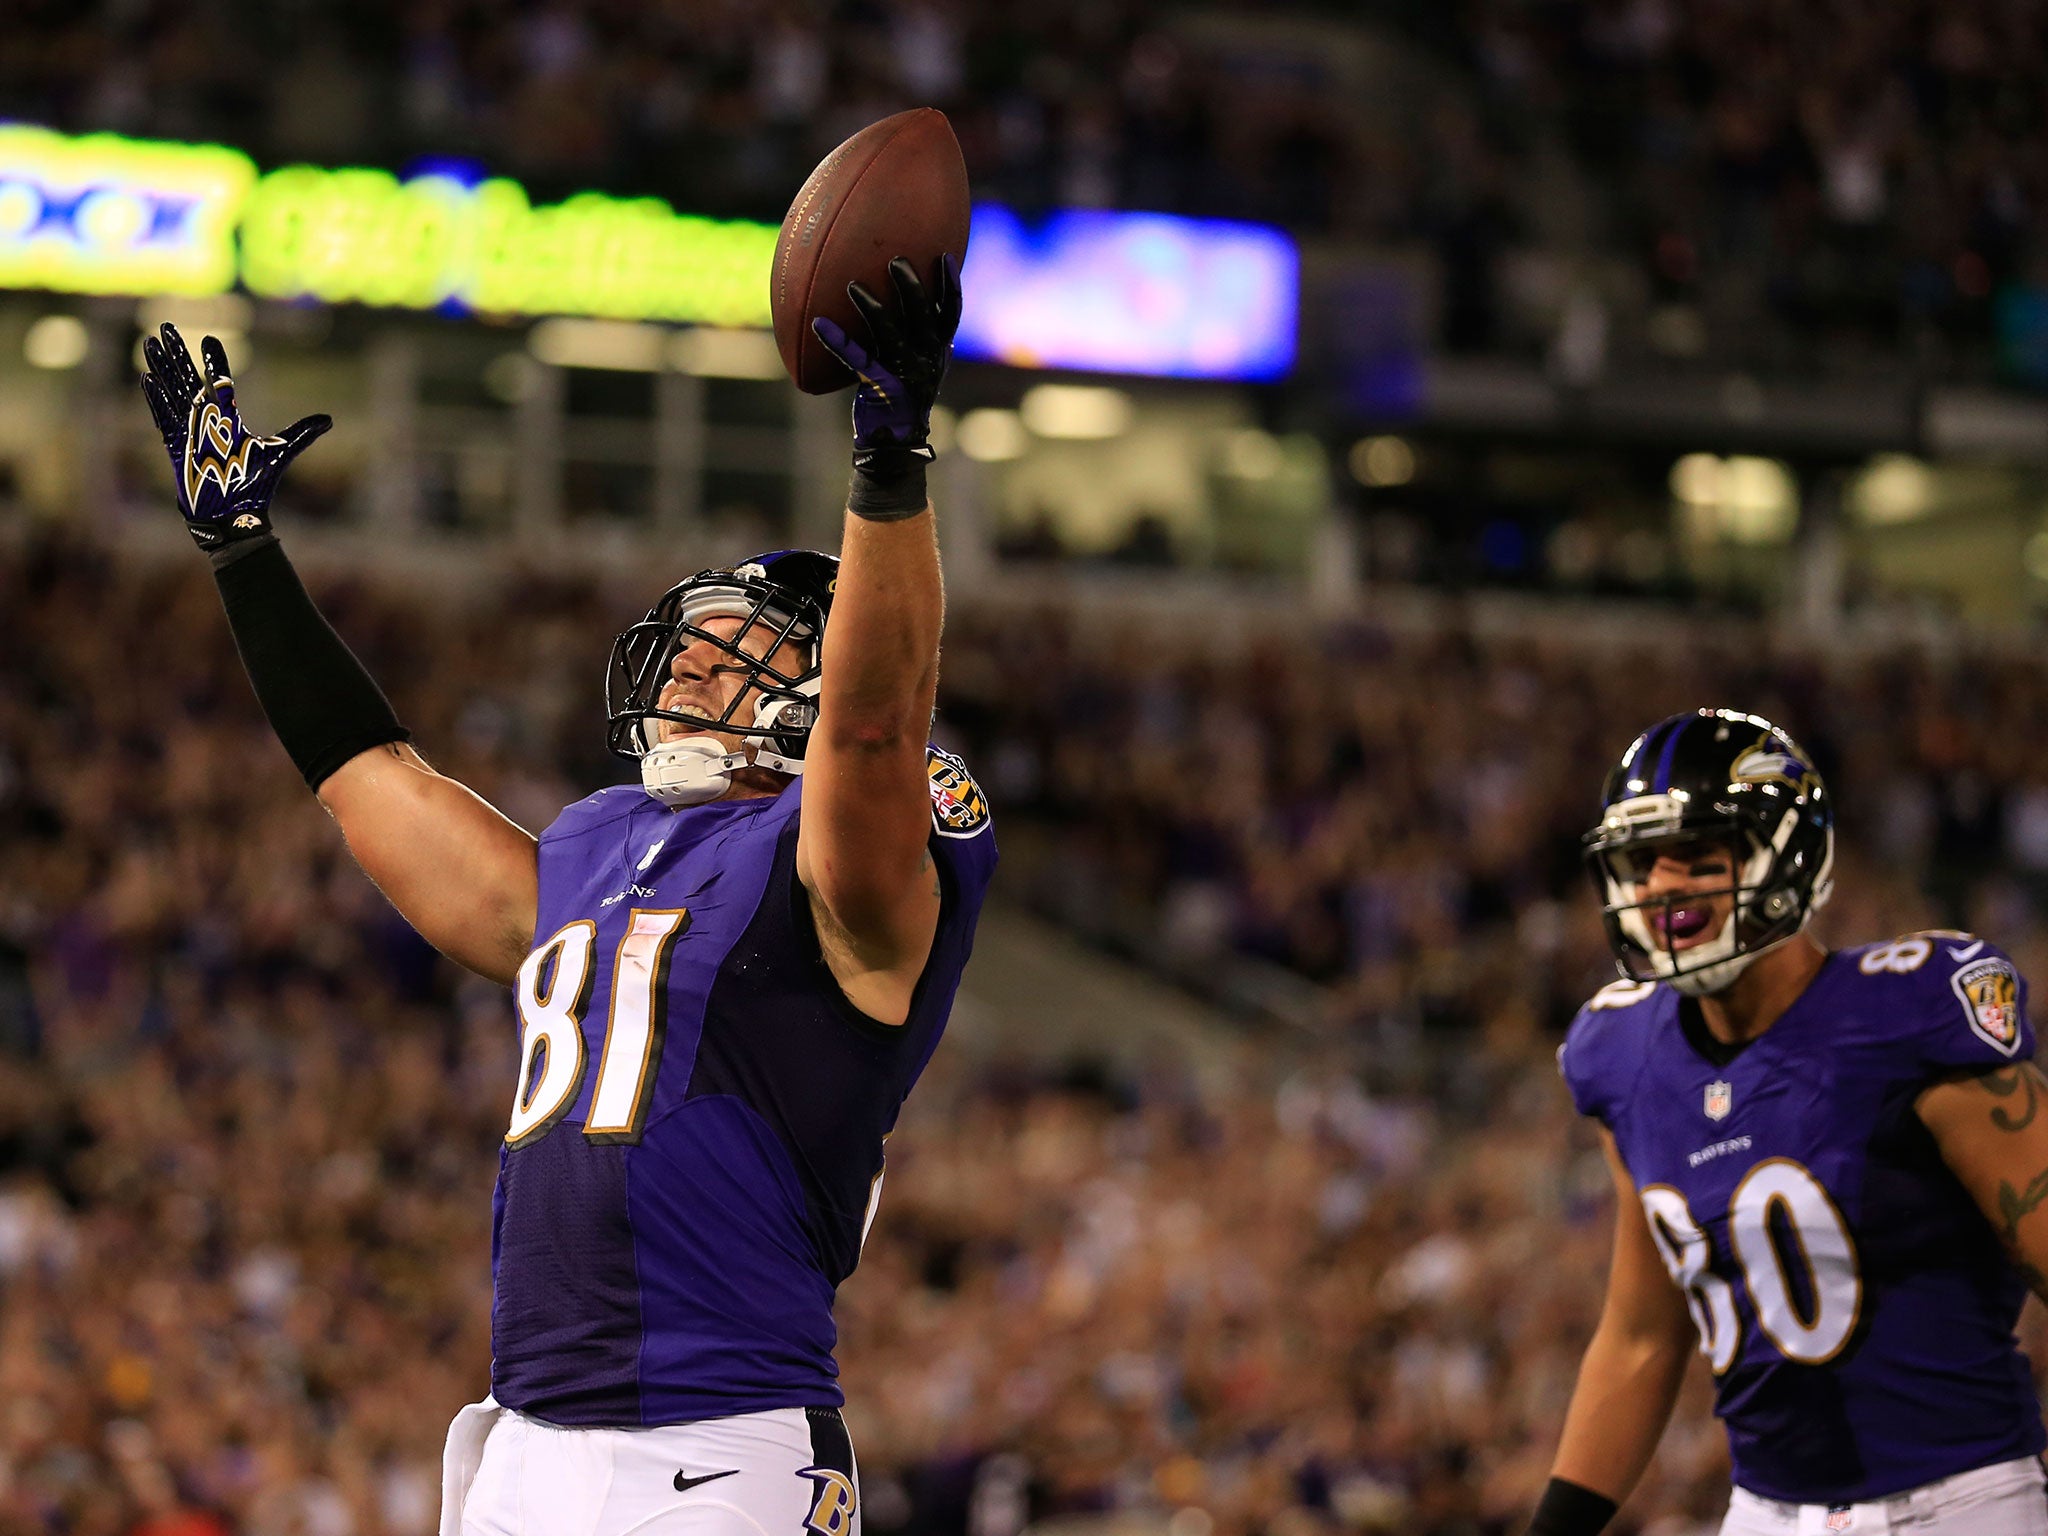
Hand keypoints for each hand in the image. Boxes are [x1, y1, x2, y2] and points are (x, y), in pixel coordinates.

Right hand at [140, 323, 330, 551]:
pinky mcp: (177, 446)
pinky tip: (147, 379)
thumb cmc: (253, 485)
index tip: (211, 338)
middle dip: (177, 353)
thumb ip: (301, 433)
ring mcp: (189, 431)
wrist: (234, 515)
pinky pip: (164, 418)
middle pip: (188, 378)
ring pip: (172, 391)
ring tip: (150, 341)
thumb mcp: (279, 451)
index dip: (216, 360)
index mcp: (228, 417)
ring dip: (162, 367)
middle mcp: (206, 419)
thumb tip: (329, 419)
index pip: (220, 380)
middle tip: (166, 327)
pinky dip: (157, 399)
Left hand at [812, 253, 960, 473]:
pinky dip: (837, 341)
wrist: (895, 440)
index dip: (950, 285)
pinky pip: (856, 359)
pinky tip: (819, 324)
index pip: (952, 313)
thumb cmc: (903, 395)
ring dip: (872, 307)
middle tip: (895, 261)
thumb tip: (911, 298)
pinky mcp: (880, 387)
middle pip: (924, 316)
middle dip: (911, 286)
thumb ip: (919, 336)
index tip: (944, 256)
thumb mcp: (920, 364)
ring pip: (889, 334)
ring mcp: (905, 374)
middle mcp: (927, 359)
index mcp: (938, 351)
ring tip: (852, 286)